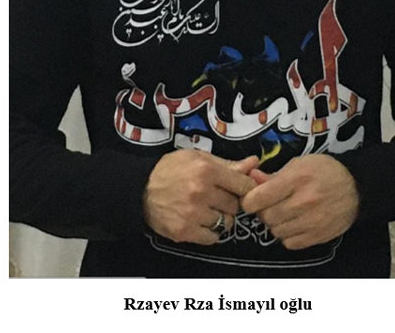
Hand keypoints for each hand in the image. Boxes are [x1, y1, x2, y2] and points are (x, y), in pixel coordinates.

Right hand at [143, 151, 258, 244]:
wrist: (139, 188)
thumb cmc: (171, 169)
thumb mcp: (198, 158)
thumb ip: (228, 164)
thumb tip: (255, 163)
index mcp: (207, 171)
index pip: (244, 185)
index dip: (245, 188)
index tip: (240, 189)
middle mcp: (201, 193)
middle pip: (235, 205)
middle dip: (229, 202)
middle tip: (217, 197)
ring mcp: (193, 214)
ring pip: (226, 222)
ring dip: (221, 217)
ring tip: (207, 209)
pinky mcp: (184, 231)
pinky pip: (213, 237)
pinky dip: (210, 232)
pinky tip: (201, 222)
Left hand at [241, 154, 359, 249]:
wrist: (356, 187)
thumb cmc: (325, 171)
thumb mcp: (299, 164)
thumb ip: (274, 174)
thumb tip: (252, 177)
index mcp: (296, 180)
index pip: (258, 198)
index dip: (249, 200)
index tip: (252, 199)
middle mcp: (304, 202)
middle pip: (266, 216)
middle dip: (263, 211)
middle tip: (271, 204)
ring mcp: (312, 221)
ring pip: (276, 231)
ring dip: (276, 223)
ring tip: (285, 212)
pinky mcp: (318, 236)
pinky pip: (290, 243)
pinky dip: (288, 235)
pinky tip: (295, 223)